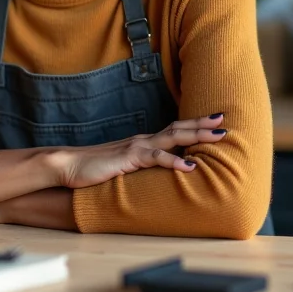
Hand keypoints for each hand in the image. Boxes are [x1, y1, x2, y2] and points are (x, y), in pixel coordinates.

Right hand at [54, 114, 227, 189]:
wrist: (68, 166)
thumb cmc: (93, 169)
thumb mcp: (122, 167)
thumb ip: (139, 166)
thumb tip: (157, 172)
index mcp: (143, 143)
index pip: (174, 130)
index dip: (195, 126)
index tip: (214, 122)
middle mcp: (142, 140)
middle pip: (178, 128)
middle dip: (202, 124)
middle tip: (224, 119)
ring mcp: (136, 147)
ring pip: (172, 138)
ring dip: (196, 135)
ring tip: (217, 135)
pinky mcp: (129, 158)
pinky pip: (156, 159)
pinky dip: (175, 162)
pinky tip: (191, 167)